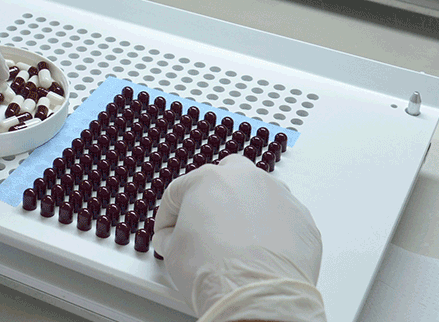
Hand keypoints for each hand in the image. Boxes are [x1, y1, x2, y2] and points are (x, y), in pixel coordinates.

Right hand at [152, 155, 324, 321]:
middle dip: (214, 193)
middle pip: (226, 174)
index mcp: (208, 179)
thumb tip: (173, 239)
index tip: (169, 230)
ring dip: (247, 208)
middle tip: (206, 220)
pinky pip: (283, 218)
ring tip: (238, 239)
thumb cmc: (214, 270)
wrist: (254, 295)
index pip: (179, 191)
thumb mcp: (172, 251)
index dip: (169, 214)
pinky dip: (273, 230)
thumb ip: (170, 235)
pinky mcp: (302, 218)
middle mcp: (245, 179)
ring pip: (259, 192)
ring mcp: (278, 196)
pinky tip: (263, 251)